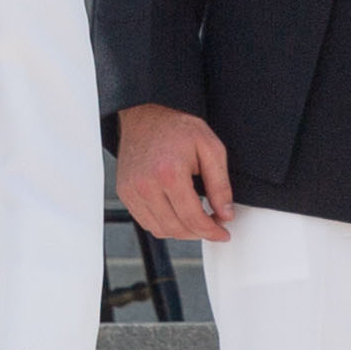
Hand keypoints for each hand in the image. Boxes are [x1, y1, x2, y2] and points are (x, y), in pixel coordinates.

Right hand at [114, 102, 236, 244]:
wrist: (145, 116)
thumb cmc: (176, 128)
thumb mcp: (210, 149)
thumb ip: (220, 185)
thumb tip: (225, 214)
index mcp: (169, 173)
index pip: (192, 218)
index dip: (211, 231)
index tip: (223, 233)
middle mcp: (146, 185)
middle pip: (176, 228)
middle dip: (199, 233)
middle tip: (213, 225)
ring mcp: (131, 190)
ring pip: (160, 229)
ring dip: (181, 231)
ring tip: (196, 219)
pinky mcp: (125, 192)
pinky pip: (145, 221)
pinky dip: (164, 224)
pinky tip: (177, 213)